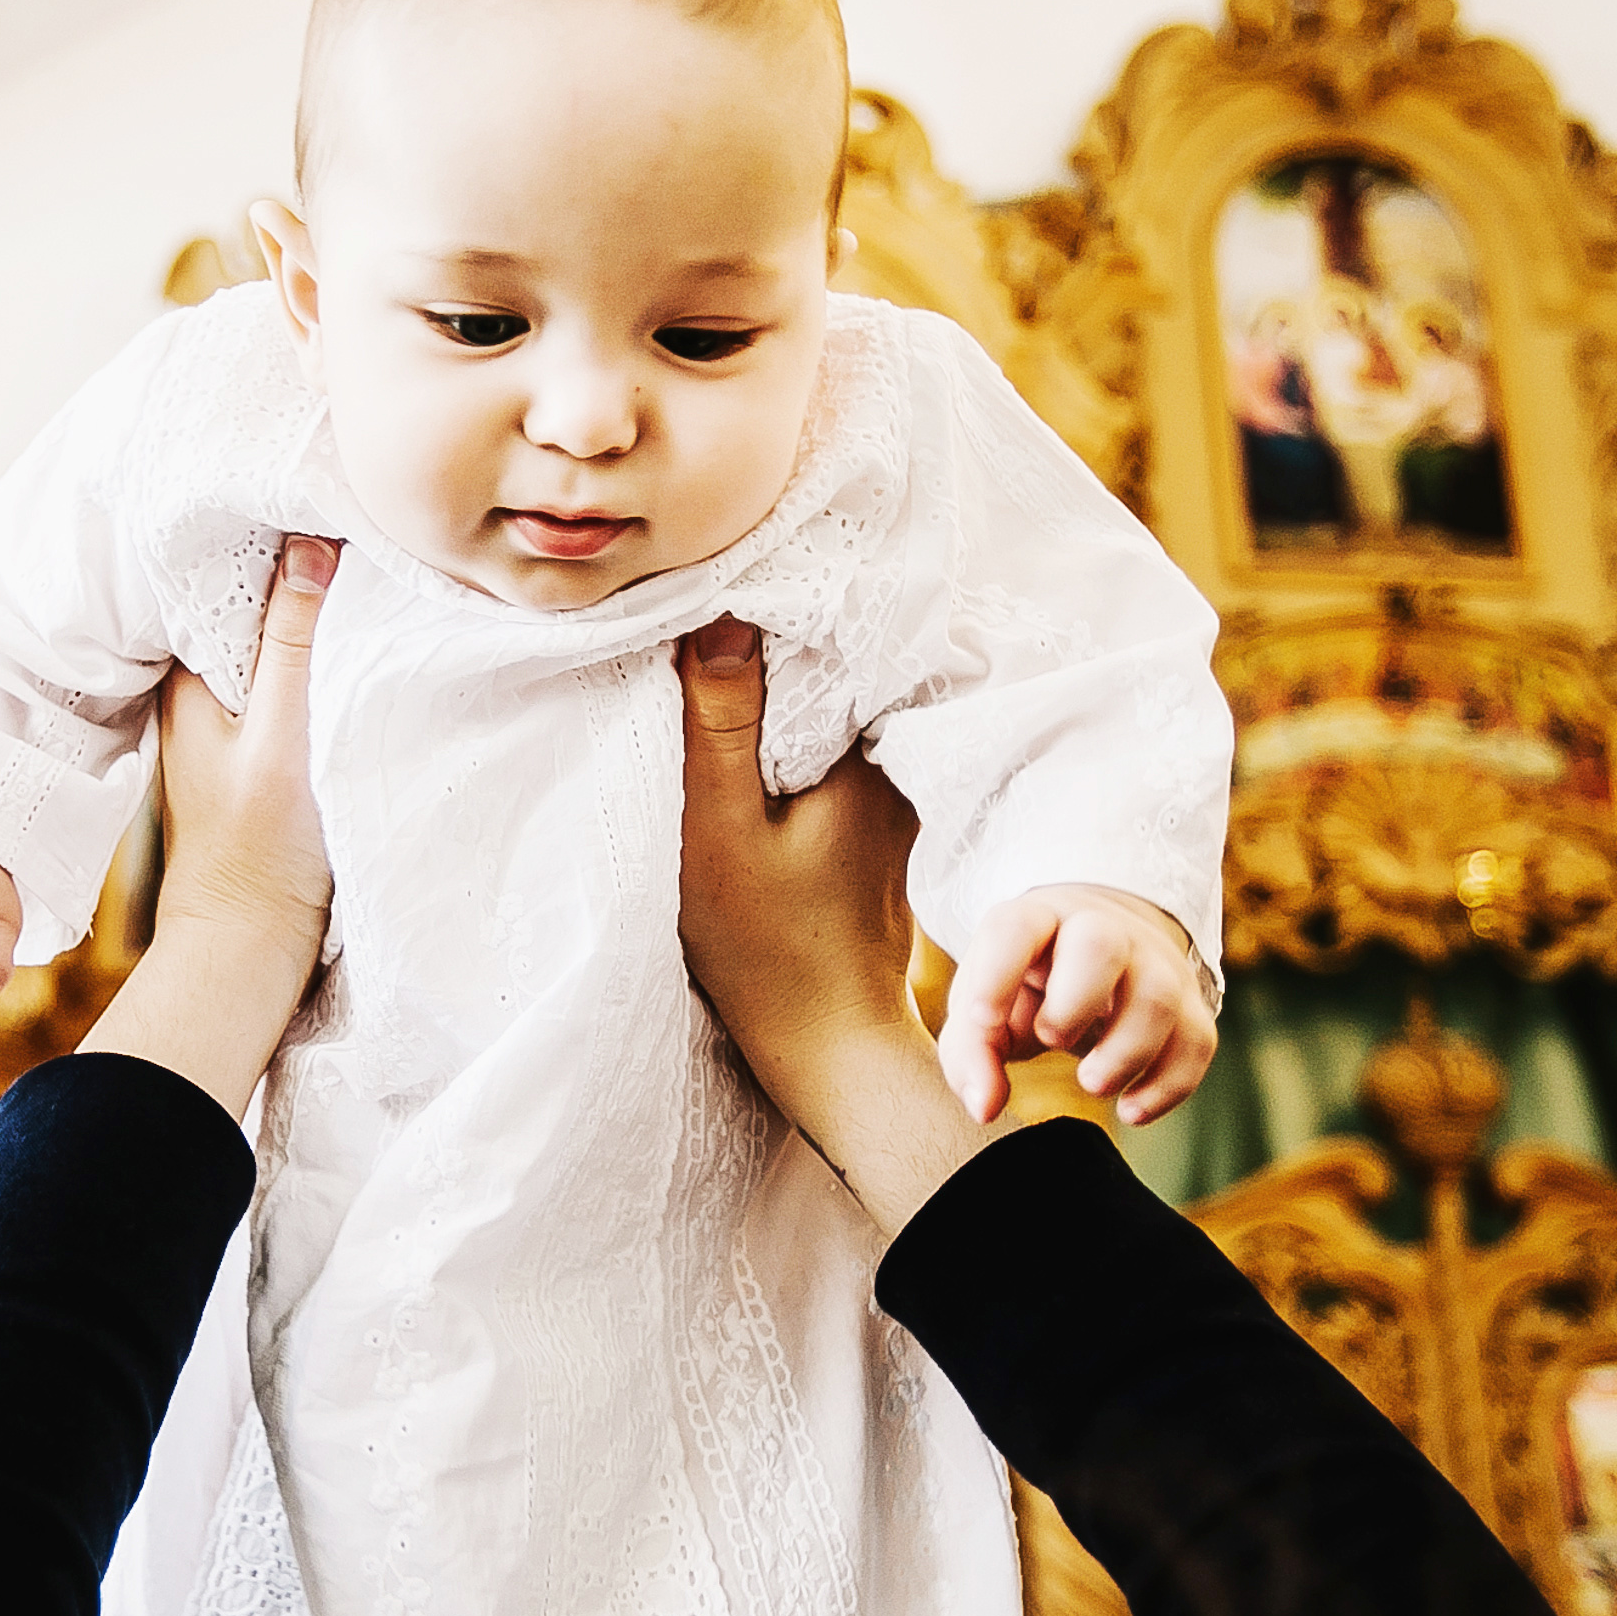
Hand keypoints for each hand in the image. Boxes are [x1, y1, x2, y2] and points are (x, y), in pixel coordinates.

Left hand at [79, 537, 338, 1116]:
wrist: (251, 945)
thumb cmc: (261, 851)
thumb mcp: (283, 738)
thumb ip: (293, 646)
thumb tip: (308, 545)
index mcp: (190, 677)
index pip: (224, 573)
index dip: (269, 529)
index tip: (317, 487)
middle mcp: (203, 689)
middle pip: (250, 599)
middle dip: (295, 558)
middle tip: (353, 509)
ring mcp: (234, 717)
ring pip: (274, 636)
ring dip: (313, 606)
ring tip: (366, 556)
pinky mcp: (266, 744)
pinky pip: (291, 674)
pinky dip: (321, 650)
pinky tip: (359, 634)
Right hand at [677, 617, 982, 1233]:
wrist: (826, 1043)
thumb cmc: (770, 948)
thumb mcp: (722, 831)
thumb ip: (723, 725)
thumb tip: (725, 616)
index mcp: (867, 756)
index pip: (841, 640)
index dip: (790, 602)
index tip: (738, 572)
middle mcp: (894, 764)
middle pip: (845, 665)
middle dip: (796, 632)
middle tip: (729, 591)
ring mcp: (889, 793)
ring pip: (841, 705)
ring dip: (798, 680)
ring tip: (736, 643)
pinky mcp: (873, 822)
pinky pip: (839, 746)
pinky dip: (805, 727)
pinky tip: (763, 718)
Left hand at [934, 884, 1214, 1129]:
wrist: (1100, 956)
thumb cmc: (1026, 987)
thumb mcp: (984, 1010)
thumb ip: (971, 1056)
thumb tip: (985, 1108)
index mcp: (1037, 920)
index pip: (1016, 928)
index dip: (997, 972)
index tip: (981, 1018)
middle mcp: (1100, 930)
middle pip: (1102, 944)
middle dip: (1075, 1000)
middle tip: (1050, 1039)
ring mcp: (1153, 964)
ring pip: (1159, 994)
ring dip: (1127, 1050)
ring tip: (1093, 1084)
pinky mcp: (1189, 1004)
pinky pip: (1197, 1040)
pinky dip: (1168, 1085)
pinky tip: (1131, 1110)